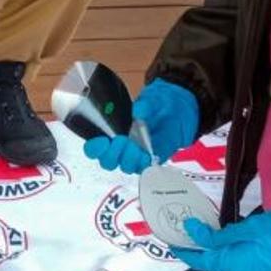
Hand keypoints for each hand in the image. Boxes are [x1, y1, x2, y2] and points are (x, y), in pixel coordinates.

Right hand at [80, 79, 199, 173]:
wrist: (176, 112)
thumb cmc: (156, 106)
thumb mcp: (149, 101)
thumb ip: (143, 106)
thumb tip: (138, 112)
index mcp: (111, 132)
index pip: (94, 147)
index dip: (94, 148)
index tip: (102, 140)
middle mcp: (120, 147)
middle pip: (107, 161)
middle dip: (111, 153)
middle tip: (121, 140)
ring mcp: (134, 155)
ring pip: (124, 166)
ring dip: (128, 158)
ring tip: (136, 146)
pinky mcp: (149, 161)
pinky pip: (142, 168)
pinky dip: (143, 162)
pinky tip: (146, 153)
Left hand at [171, 209, 270, 270]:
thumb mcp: (247, 229)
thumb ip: (218, 235)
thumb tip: (192, 230)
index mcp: (230, 263)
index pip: (199, 258)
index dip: (184, 250)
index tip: (172, 241)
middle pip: (213, 265)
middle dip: (201, 253)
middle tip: (192, 235)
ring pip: (226, 268)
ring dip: (217, 257)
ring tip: (211, 239)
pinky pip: (239, 270)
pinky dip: (232, 260)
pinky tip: (233, 247)